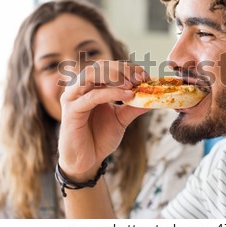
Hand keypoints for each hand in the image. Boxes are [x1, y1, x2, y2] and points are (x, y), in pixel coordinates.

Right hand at [58, 61, 149, 180]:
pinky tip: (127, 95)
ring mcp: (73, 97)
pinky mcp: (71, 111)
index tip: (145, 75)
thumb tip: (154, 97)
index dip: (128, 67)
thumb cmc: (99, 138)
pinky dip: (111, 93)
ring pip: (92, 75)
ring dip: (114, 76)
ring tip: (132, 84)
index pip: (109, 66)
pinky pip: (92, 96)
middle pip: (100, 65)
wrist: (87, 161)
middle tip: (140, 78)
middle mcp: (79, 88)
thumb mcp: (121, 119)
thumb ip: (134, 107)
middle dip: (122, 69)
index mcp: (90, 86)